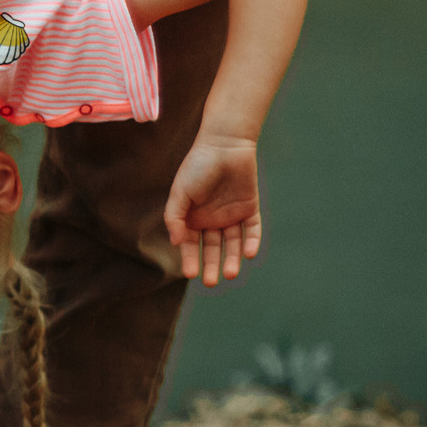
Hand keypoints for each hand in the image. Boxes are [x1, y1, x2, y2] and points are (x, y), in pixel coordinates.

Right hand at [163, 132, 262, 285]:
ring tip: (231, 273)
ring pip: (233, 243)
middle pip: (213, 249)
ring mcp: (232, 215)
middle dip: (212, 266)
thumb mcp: (180, 192)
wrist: (224, 144)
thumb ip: (175, 217)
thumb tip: (177, 242)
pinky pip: (252, 230)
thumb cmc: (197, 166)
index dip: (191, 259)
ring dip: (232, 259)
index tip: (191, 274)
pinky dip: (251, 242)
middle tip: (212, 282)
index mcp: (192, 218)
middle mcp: (212, 220)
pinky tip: (248, 254)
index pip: (192, 245)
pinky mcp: (250, 209)